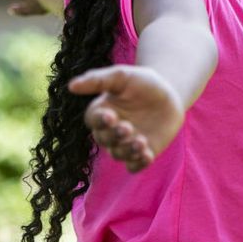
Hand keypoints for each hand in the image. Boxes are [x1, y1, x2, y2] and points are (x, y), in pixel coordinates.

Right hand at [69, 65, 184, 172]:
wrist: (171, 94)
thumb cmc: (143, 83)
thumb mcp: (122, 76)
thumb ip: (98, 80)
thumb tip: (71, 86)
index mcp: (102, 112)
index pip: (93, 120)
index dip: (100, 121)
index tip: (110, 116)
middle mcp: (110, 131)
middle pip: (104, 139)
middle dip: (114, 135)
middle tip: (127, 127)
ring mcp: (126, 144)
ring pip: (118, 154)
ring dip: (127, 150)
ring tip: (140, 141)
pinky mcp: (142, 153)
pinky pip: (135, 165)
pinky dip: (139, 163)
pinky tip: (148, 155)